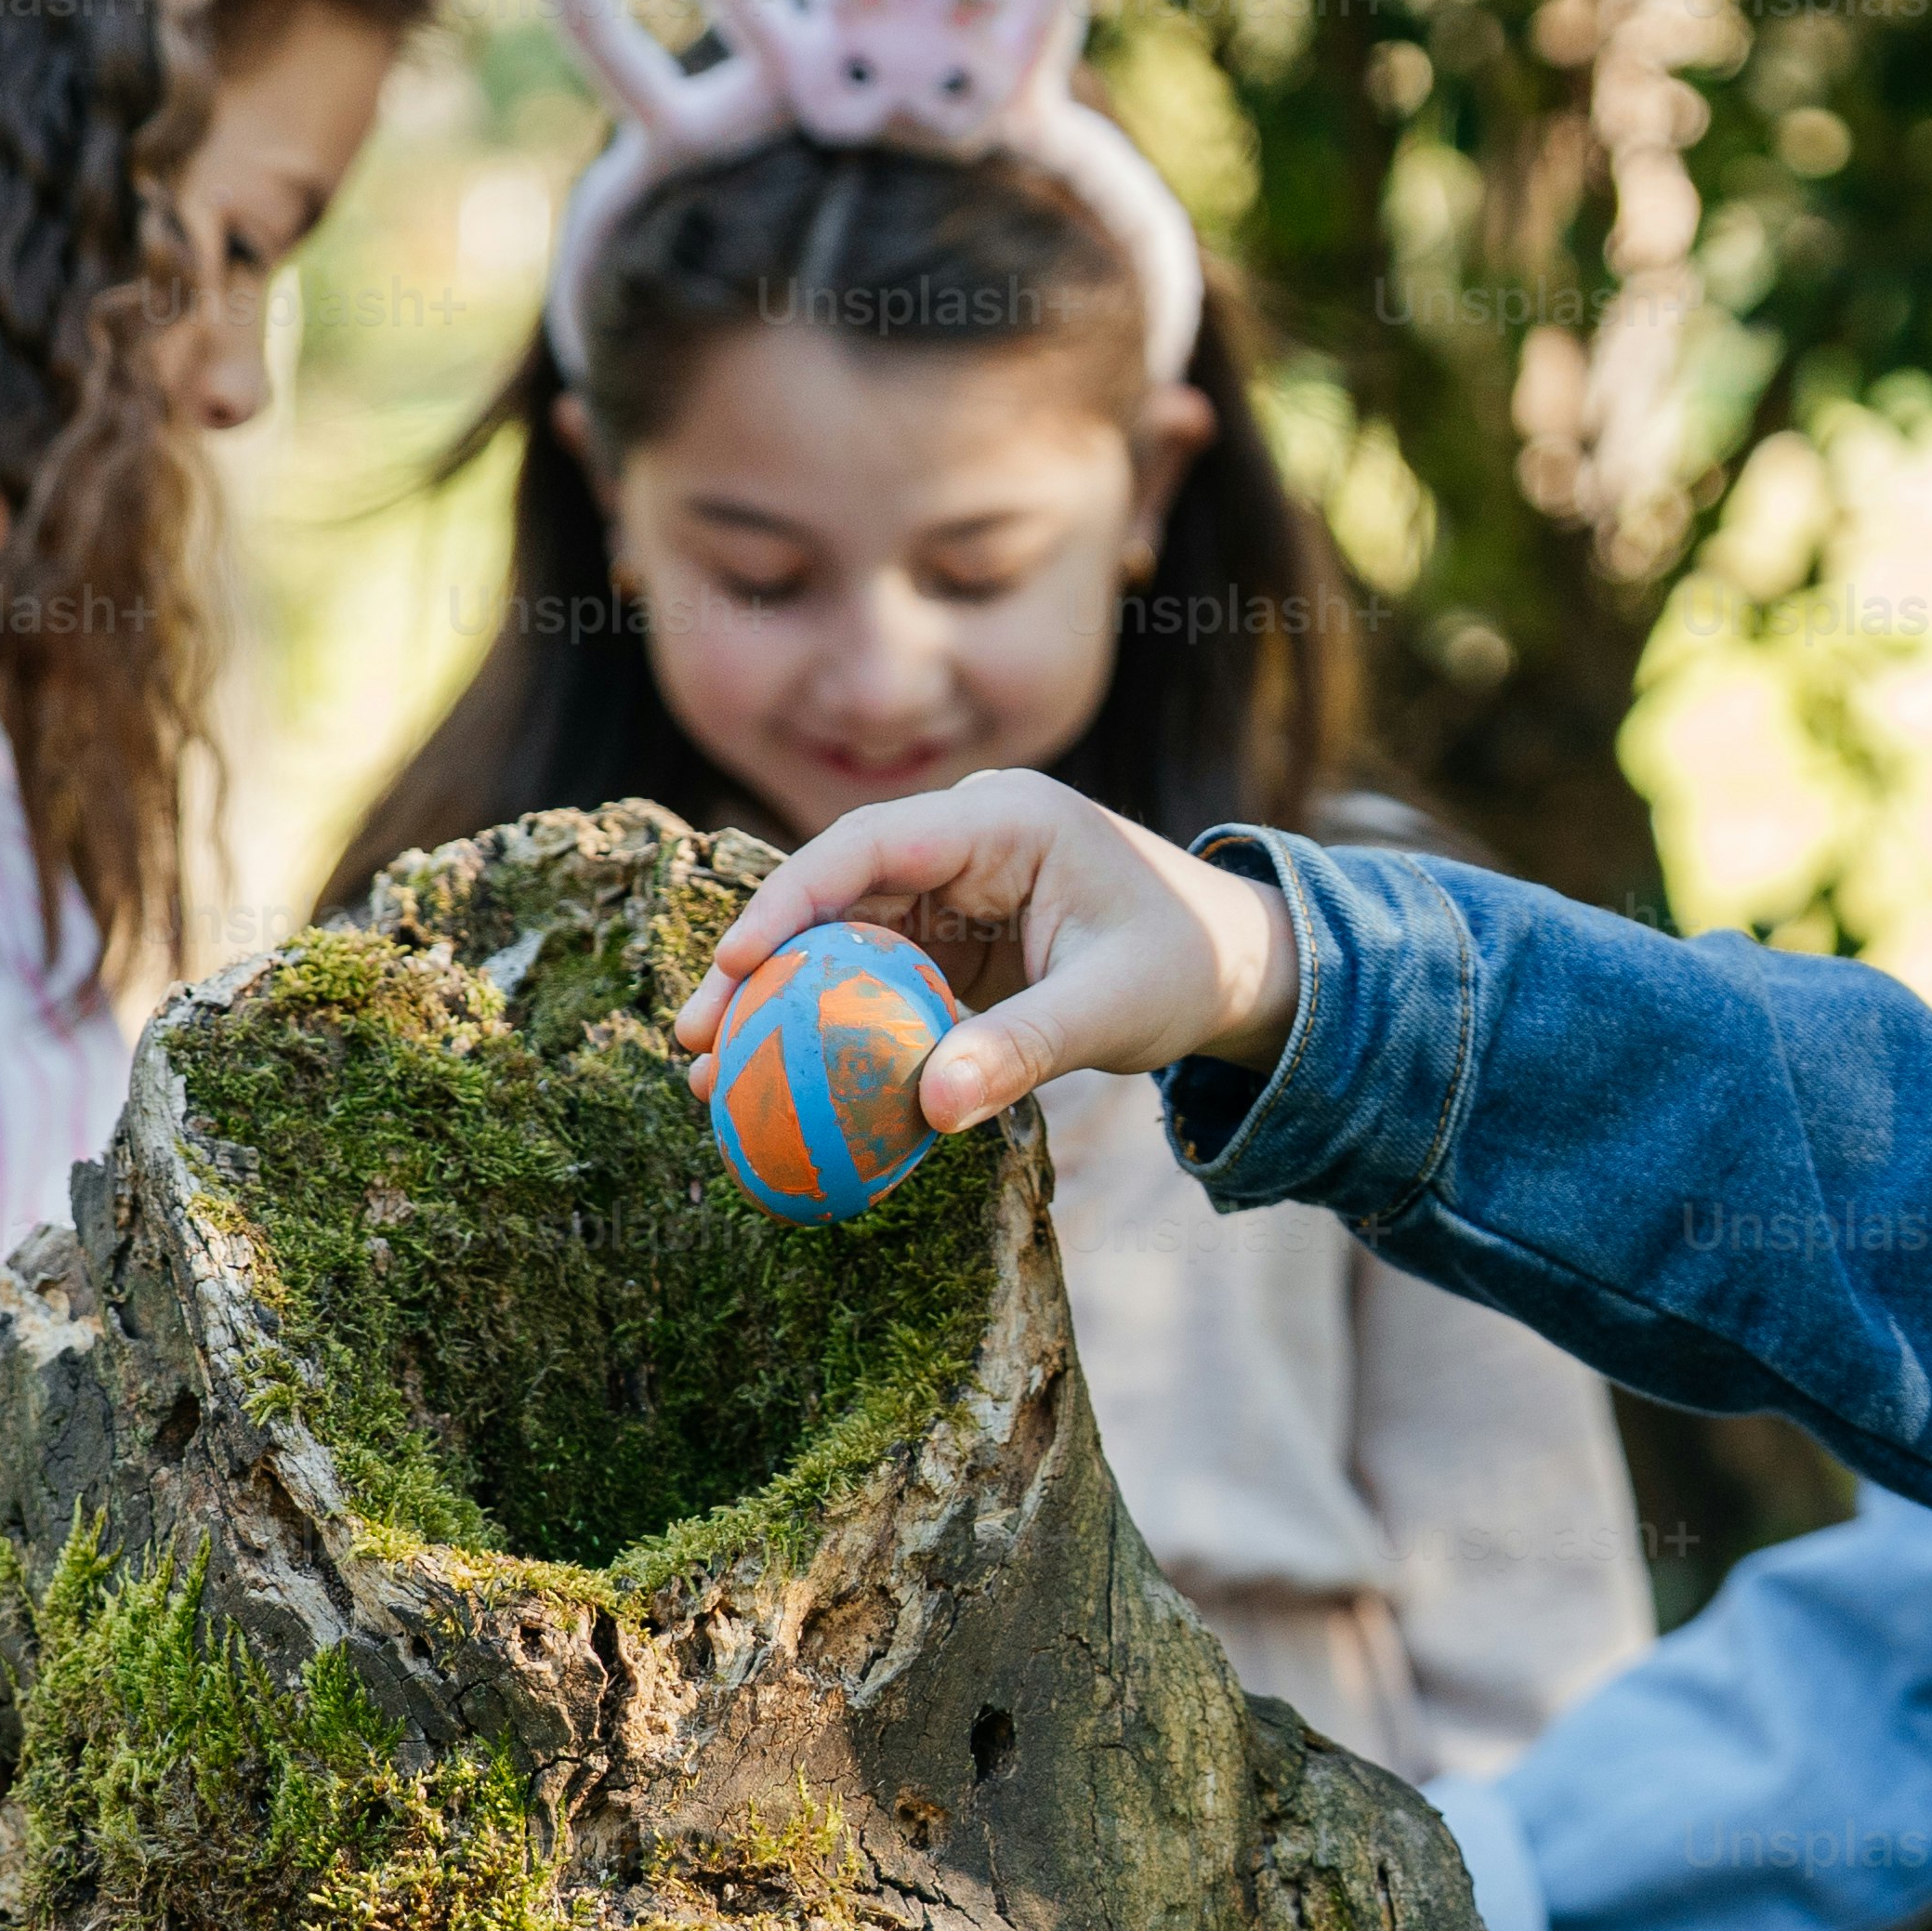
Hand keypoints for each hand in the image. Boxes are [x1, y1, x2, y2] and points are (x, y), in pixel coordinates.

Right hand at [670, 771, 1305, 1133]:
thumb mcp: (1113, 1010)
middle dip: (756, 967)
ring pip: (838, 940)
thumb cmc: (1186, 967)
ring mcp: (950, 890)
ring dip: (776, 1006)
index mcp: (1003, 820)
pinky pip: (869, 979)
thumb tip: (929, 1110)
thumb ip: (1024, 1051)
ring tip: (708, 1080)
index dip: (790, 900)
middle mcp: (962, 840)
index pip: (869, 844)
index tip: (733, 966)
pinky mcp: (948, 941)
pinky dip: (823, 1028)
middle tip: (692, 1040)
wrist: (1239, 968)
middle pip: (832, 894)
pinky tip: (773, 1086)